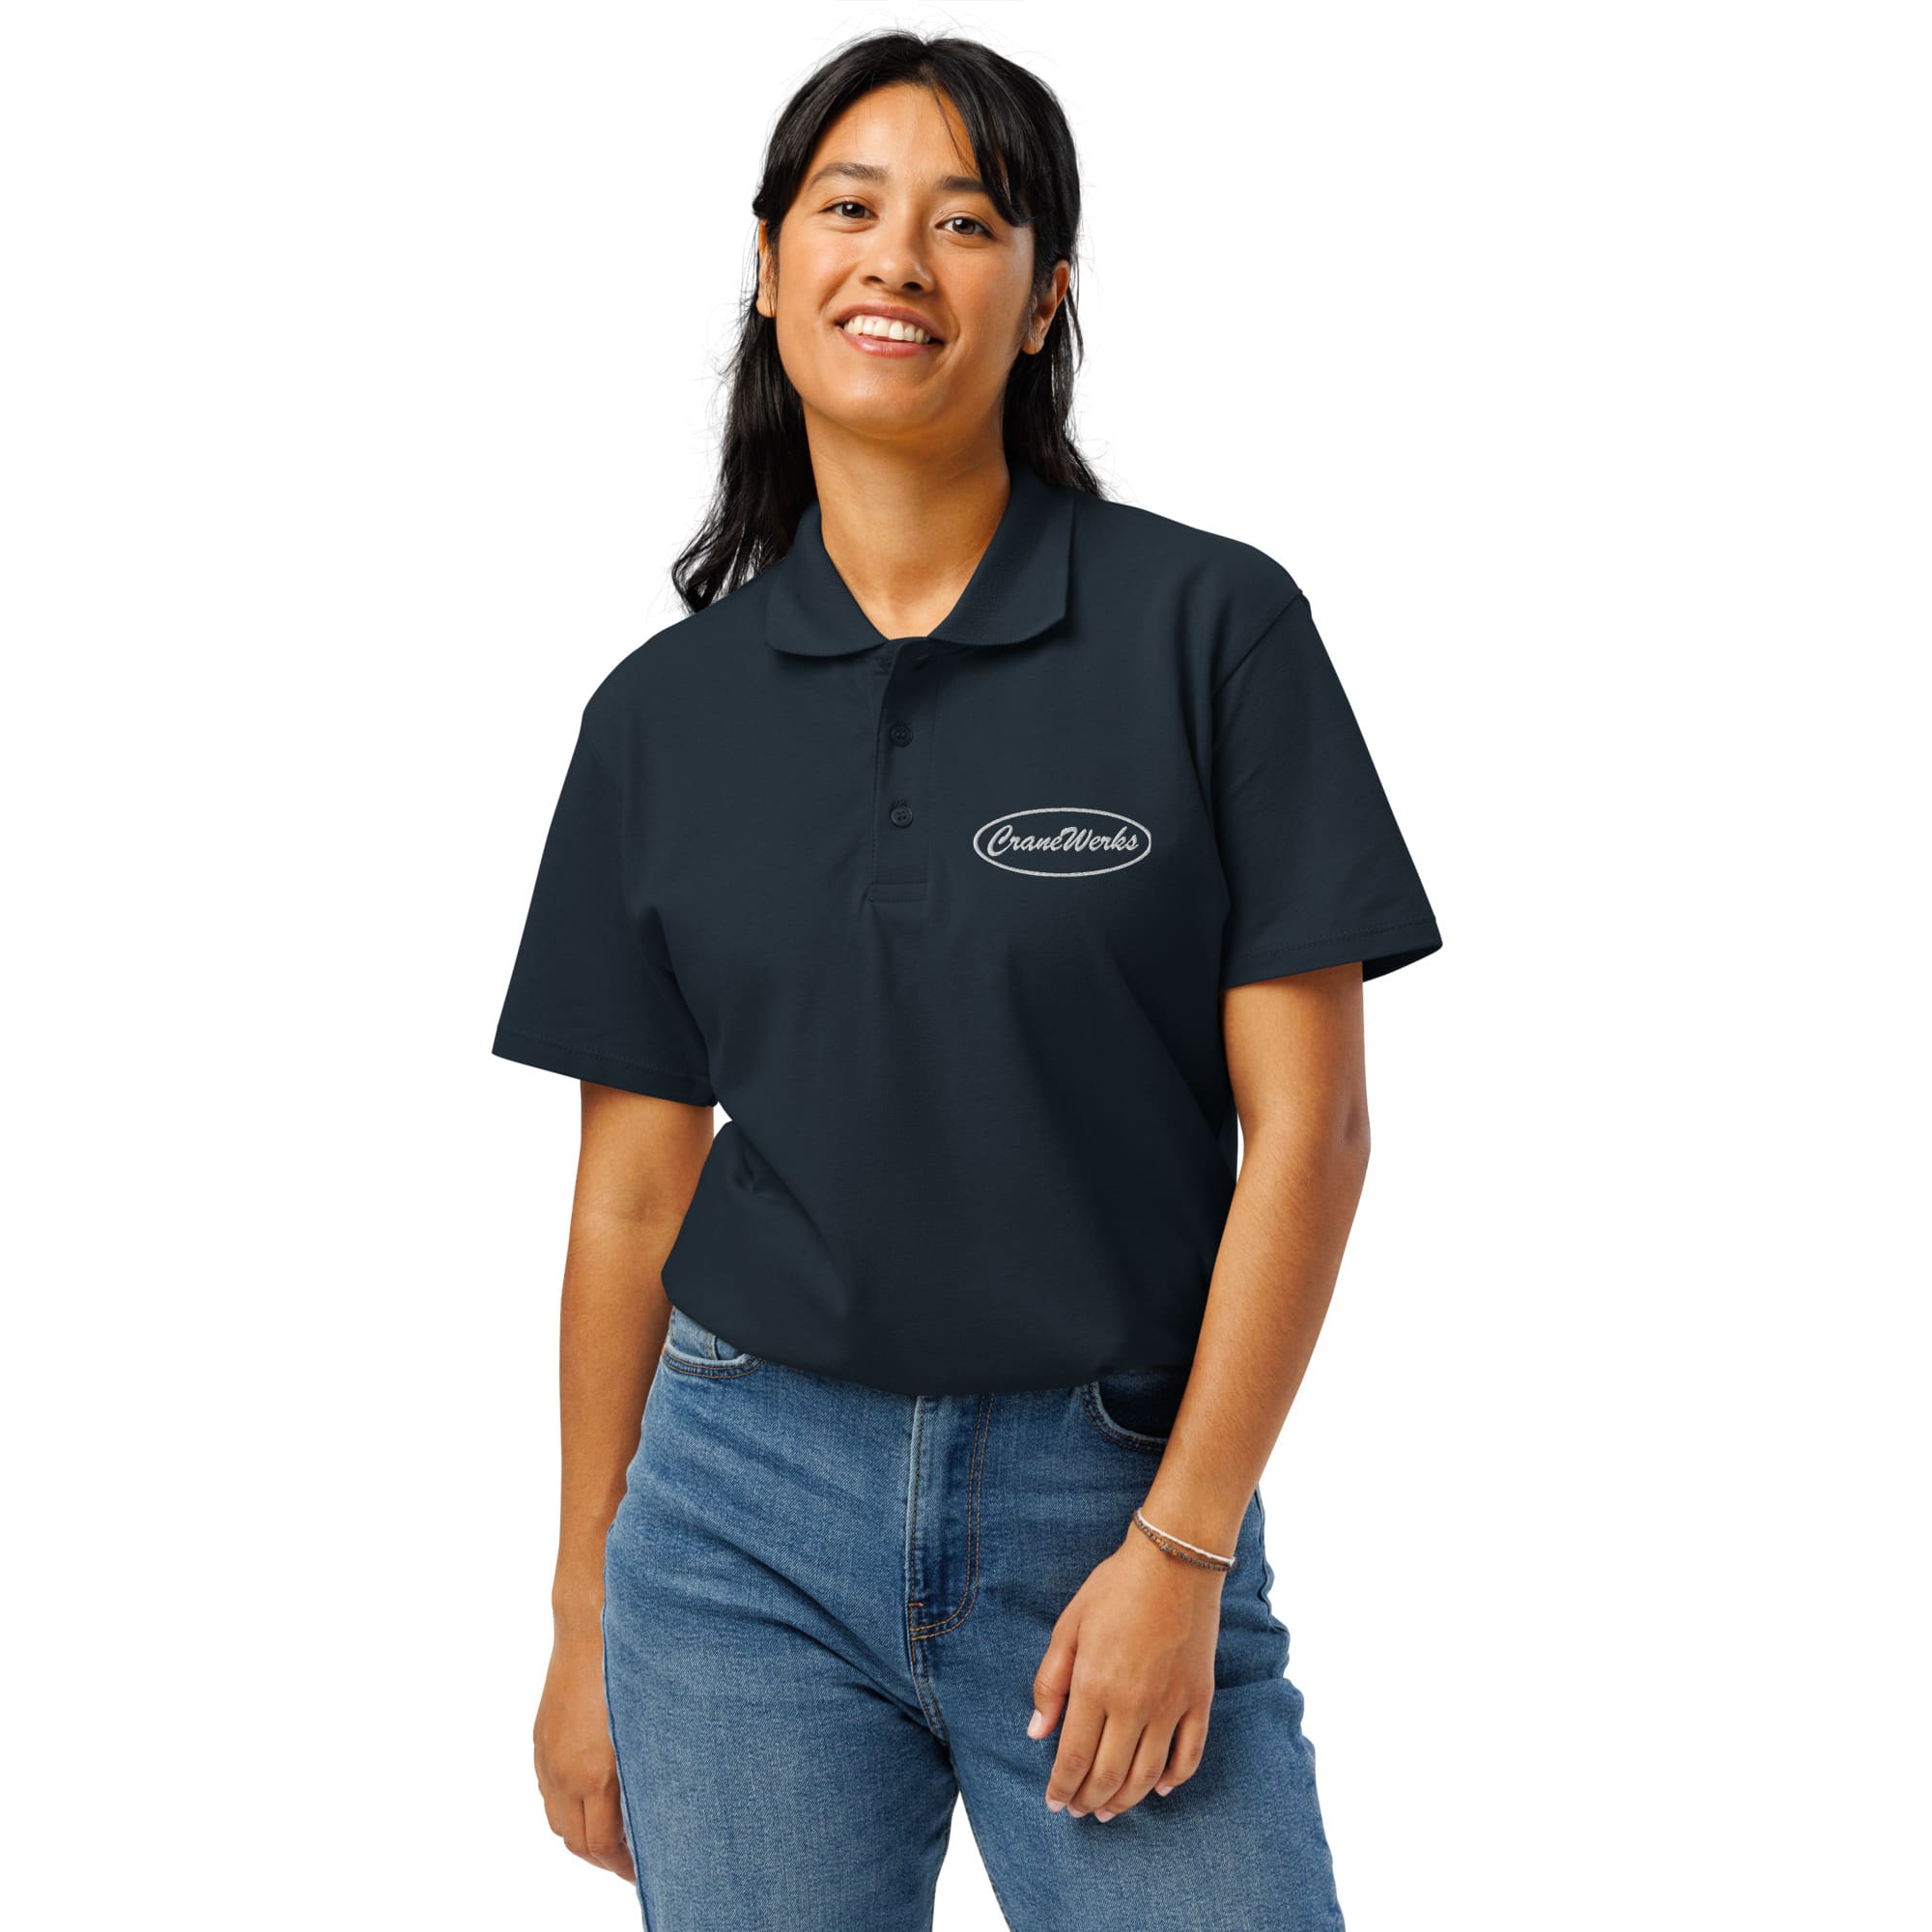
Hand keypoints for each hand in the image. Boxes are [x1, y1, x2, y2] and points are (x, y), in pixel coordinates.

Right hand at [533, 1623, 634, 1880]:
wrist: (592, 1619)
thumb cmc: (632, 1666)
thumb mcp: (650, 1724)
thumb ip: (648, 1770)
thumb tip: (661, 1807)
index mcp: (593, 1770)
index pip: (602, 1844)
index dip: (625, 1865)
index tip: (649, 1869)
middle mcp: (563, 1769)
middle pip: (576, 1841)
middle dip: (605, 1858)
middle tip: (637, 1861)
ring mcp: (546, 1755)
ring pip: (559, 1821)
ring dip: (585, 1836)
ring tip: (618, 1837)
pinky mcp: (540, 1739)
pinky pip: (549, 1791)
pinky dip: (569, 1808)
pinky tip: (594, 1800)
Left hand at [1027, 1528, 1223, 1818]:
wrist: (1175, 1562)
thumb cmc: (1114, 1588)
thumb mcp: (1068, 1627)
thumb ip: (1050, 1683)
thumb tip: (1037, 1733)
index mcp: (1095, 1686)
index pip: (1074, 1758)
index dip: (1061, 1788)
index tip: (1054, 1802)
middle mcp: (1134, 1704)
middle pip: (1109, 1775)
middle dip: (1089, 1801)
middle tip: (1077, 1811)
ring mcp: (1171, 1705)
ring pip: (1148, 1774)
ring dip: (1126, 1800)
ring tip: (1108, 1810)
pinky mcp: (1200, 1699)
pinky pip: (1189, 1754)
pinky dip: (1175, 1779)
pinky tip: (1160, 1788)